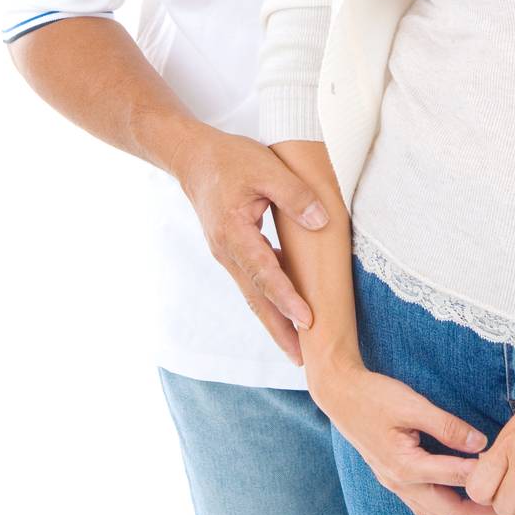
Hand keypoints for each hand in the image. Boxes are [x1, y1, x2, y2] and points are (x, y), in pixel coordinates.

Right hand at [169, 123, 329, 363]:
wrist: (192, 157)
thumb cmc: (230, 159)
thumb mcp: (266, 168)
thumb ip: (295, 194)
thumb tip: (321, 222)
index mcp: (234, 232)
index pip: (265, 273)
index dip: (287, 298)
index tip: (307, 320)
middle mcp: (226, 251)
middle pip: (256, 298)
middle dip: (279, 329)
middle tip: (302, 357)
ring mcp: (226, 254)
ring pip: (253, 293)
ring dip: (274, 319)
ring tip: (297, 346)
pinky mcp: (231, 250)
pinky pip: (252, 280)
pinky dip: (268, 298)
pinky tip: (286, 309)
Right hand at [311, 358, 499, 514]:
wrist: (340, 395)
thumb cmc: (375, 396)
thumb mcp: (413, 405)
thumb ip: (447, 425)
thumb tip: (480, 443)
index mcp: (406, 466)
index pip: (456, 477)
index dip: (483, 476)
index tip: (507, 473)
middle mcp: (400, 482)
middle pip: (447, 510)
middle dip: (479, 512)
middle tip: (507, 510)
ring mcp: (393, 484)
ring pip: (433, 513)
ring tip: (488, 514)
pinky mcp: (391, 478)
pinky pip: (421, 506)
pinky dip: (443, 511)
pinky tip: (456, 507)